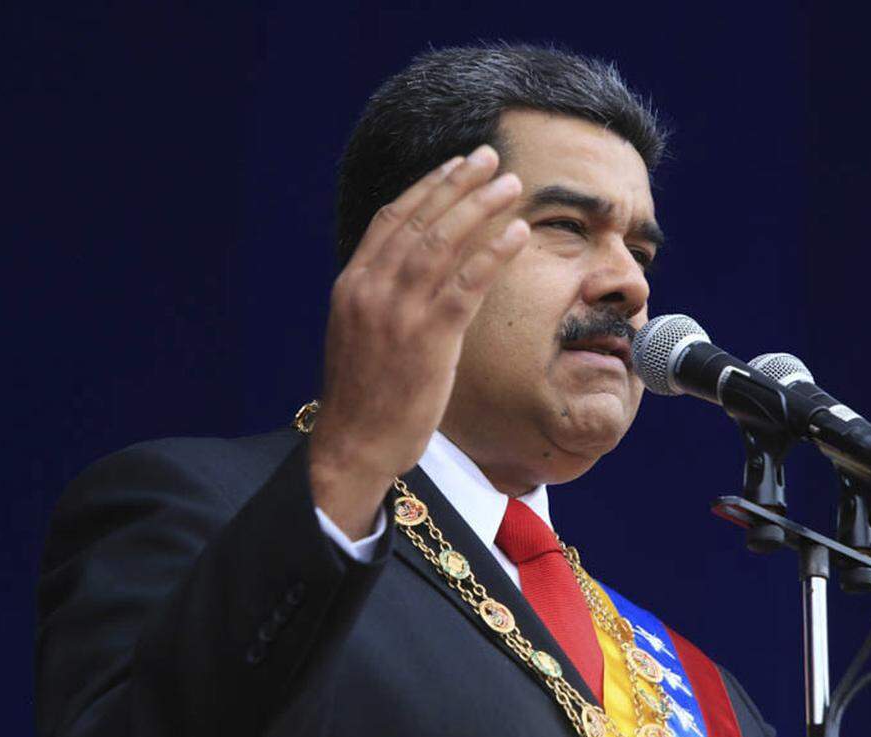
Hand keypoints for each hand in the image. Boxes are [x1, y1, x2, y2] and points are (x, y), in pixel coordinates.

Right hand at [309, 145, 529, 538]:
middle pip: (421, 220)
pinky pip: (466, 283)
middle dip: (458, 183)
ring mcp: (399, 312)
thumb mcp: (361, 335)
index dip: (427, 188)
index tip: (455, 165)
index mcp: (353, 284)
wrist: (353, 444)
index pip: (392, 219)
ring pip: (444, 243)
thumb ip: (383, 298)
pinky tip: (517, 232)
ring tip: (511, 184)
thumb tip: (414, 273)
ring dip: (480, 207)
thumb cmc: (364, 397)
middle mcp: (372, 289)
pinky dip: (493, 252)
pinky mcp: (428, 338)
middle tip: (490, 157)